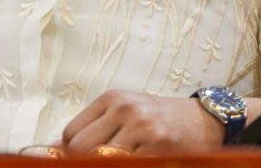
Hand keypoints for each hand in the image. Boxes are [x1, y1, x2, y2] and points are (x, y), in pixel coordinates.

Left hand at [61, 90, 222, 154]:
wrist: (204, 119)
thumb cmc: (159, 118)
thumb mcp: (126, 111)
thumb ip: (95, 126)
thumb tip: (56, 148)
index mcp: (111, 99)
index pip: (71, 133)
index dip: (68, 153)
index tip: (75, 160)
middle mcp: (124, 110)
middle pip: (80, 147)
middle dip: (82, 161)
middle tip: (95, 162)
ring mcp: (142, 128)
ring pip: (101, 158)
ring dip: (105, 163)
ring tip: (118, 159)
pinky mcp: (158, 146)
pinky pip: (128, 164)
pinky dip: (126, 165)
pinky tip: (135, 161)